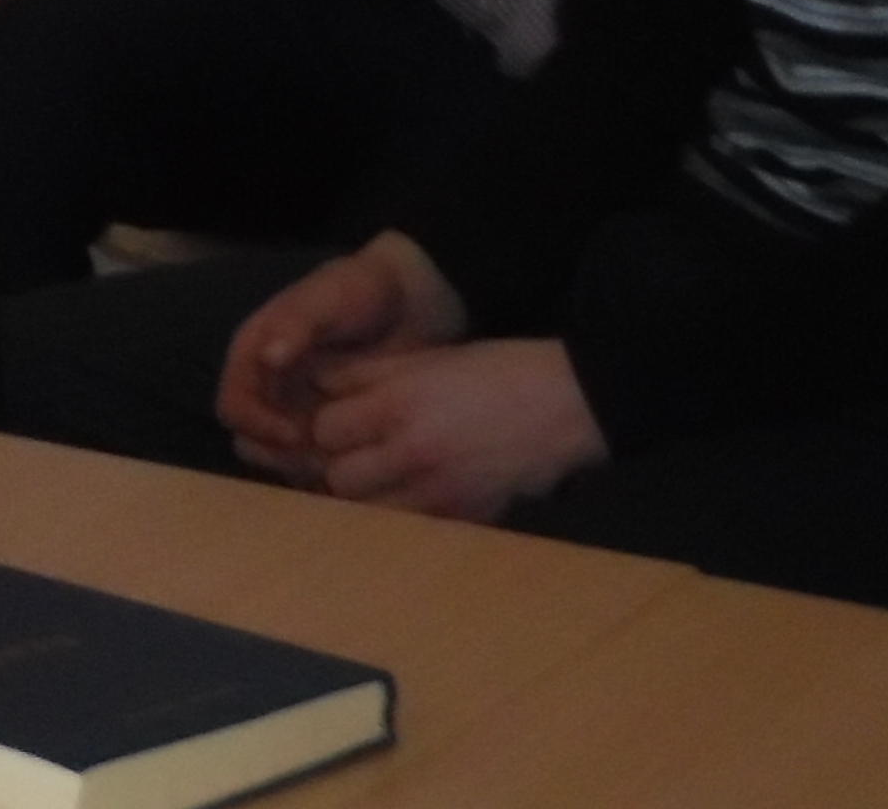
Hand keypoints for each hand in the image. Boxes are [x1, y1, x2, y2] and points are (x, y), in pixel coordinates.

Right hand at [216, 232, 469, 475]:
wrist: (412, 302)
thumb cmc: (361, 292)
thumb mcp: (329, 299)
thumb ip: (297, 325)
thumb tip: (269, 358)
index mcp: (254, 354)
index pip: (234, 405)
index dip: (258, 425)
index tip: (297, 435)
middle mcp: (269, 387)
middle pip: (250, 440)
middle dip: (278, 455)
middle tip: (321, 461)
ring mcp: (299, 410)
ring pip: (280, 458)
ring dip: (303, 470)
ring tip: (343, 469)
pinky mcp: (330, 428)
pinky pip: (316, 464)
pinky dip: (330, 475)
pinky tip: (361, 472)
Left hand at [305, 337, 607, 518]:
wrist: (570, 403)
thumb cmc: (496, 370)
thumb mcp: (426, 359)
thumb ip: (366, 374)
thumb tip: (317, 383)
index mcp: (399, 405)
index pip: (326, 429)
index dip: (325, 425)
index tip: (337, 421)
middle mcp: (415, 452)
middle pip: (340, 477)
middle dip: (338, 464)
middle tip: (354, 452)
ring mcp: (444, 492)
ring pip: (371, 511)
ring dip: (366, 496)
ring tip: (379, 478)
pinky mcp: (470, 516)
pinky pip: (415, 528)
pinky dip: (404, 516)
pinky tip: (413, 495)